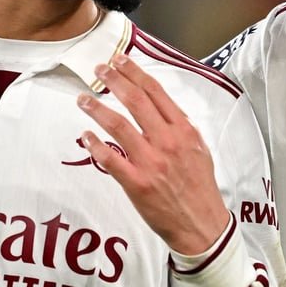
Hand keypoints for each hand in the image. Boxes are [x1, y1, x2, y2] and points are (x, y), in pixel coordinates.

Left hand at [77, 55, 230, 255]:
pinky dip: (95, 145)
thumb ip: (181, 127)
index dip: (135, 73)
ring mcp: (151, 163)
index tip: (120, 61)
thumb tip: (162, 108)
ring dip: (97, 109)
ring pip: (118, 126)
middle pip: (135, 102)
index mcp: (184, 131)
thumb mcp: (200, 149)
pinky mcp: (137, 184)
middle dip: (114, 81)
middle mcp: (167, 142)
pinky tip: (85, 136)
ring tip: (83, 99)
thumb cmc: (200, 188)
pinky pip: (110, 159)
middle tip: (99, 70)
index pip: (156, 93)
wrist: (202, 225)